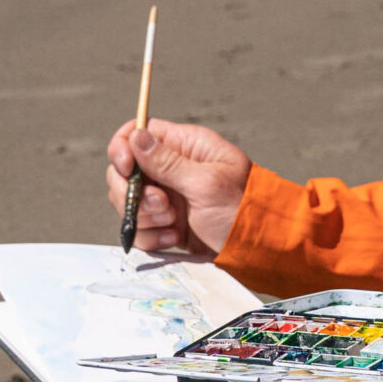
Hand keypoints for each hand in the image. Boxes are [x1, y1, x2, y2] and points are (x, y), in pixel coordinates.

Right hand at [105, 119, 252, 259]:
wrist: (258, 249)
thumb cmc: (241, 209)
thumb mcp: (205, 183)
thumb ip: (167, 163)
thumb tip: (136, 136)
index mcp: (185, 146)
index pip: (138, 132)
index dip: (123, 147)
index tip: (126, 168)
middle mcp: (172, 168)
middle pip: (124, 170)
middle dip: (133, 192)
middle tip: (161, 205)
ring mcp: (167, 196)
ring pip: (129, 201)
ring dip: (143, 217)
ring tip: (173, 224)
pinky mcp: (165, 222)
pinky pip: (139, 227)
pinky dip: (151, 236)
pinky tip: (174, 238)